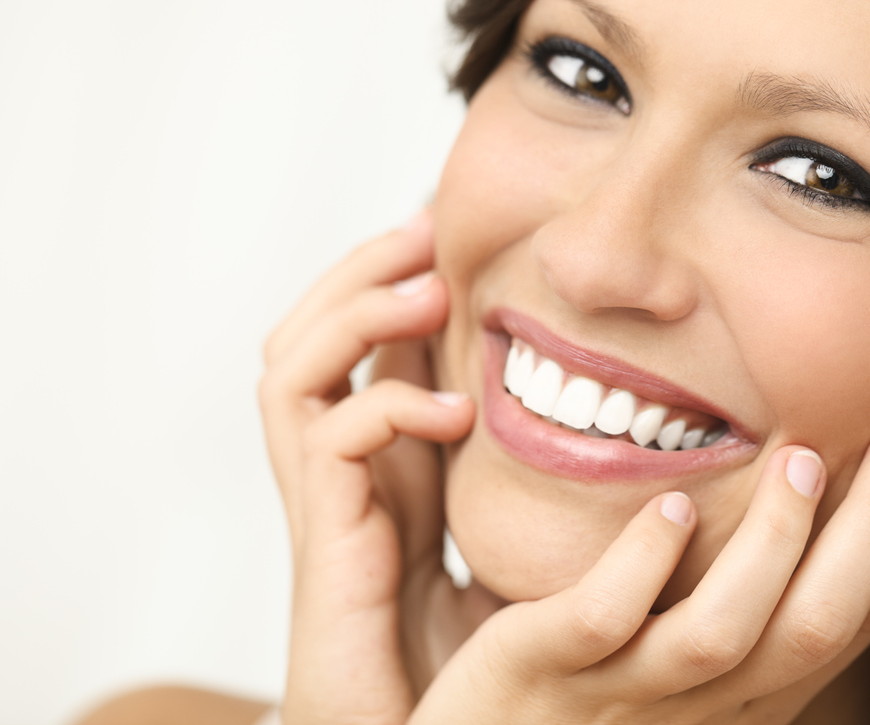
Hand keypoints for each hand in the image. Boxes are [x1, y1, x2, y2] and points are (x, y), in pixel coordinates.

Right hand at [259, 210, 490, 724]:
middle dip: (360, 267)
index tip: (450, 223)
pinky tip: (453, 413)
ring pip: (290, 365)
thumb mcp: (493, 529)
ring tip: (430, 288)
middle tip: (427, 228)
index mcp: (379, 453)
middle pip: (303, 330)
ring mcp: (325, 494)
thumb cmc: (457, 646)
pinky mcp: (326, 534)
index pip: (359, 337)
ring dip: (357, 311)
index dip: (391, 269)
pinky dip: (388, 406)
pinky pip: (328, 437)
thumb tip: (579, 401)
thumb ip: (508, 469)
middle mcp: (338, 463)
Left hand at [408, 418, 869, 723]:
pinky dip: (642, 569)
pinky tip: (672, 510)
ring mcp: (622, 690)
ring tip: (801, 456)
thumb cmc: (568, 696)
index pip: (853, 614)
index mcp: (743, 694)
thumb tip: (793, 492)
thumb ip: (725, 591)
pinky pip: (604, 624)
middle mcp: (703, 704)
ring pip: (727, 633)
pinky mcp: (543, 670)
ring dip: (775, 545)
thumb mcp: (667, 652)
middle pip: (818, 625)